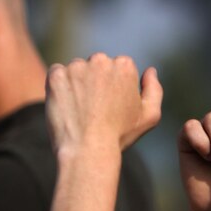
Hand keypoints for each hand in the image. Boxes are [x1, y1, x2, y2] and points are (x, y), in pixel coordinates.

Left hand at [45, 53, 162, 159]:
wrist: (87, 150)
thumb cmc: (119, 136)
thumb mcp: (149, 116)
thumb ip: (154, 90)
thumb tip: (150, 71)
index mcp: (124, 66)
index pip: (116, 68)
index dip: (112, 88)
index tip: (108, 107)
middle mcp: (101, 60)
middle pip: (95, 66)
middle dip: (94, 82)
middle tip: (92, 110)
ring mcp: (77, 67)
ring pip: (76, 71)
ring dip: (76, 84)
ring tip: (78, 111)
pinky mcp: (57, 75)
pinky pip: (56, 74)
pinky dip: (58, 87)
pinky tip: (65, 106)